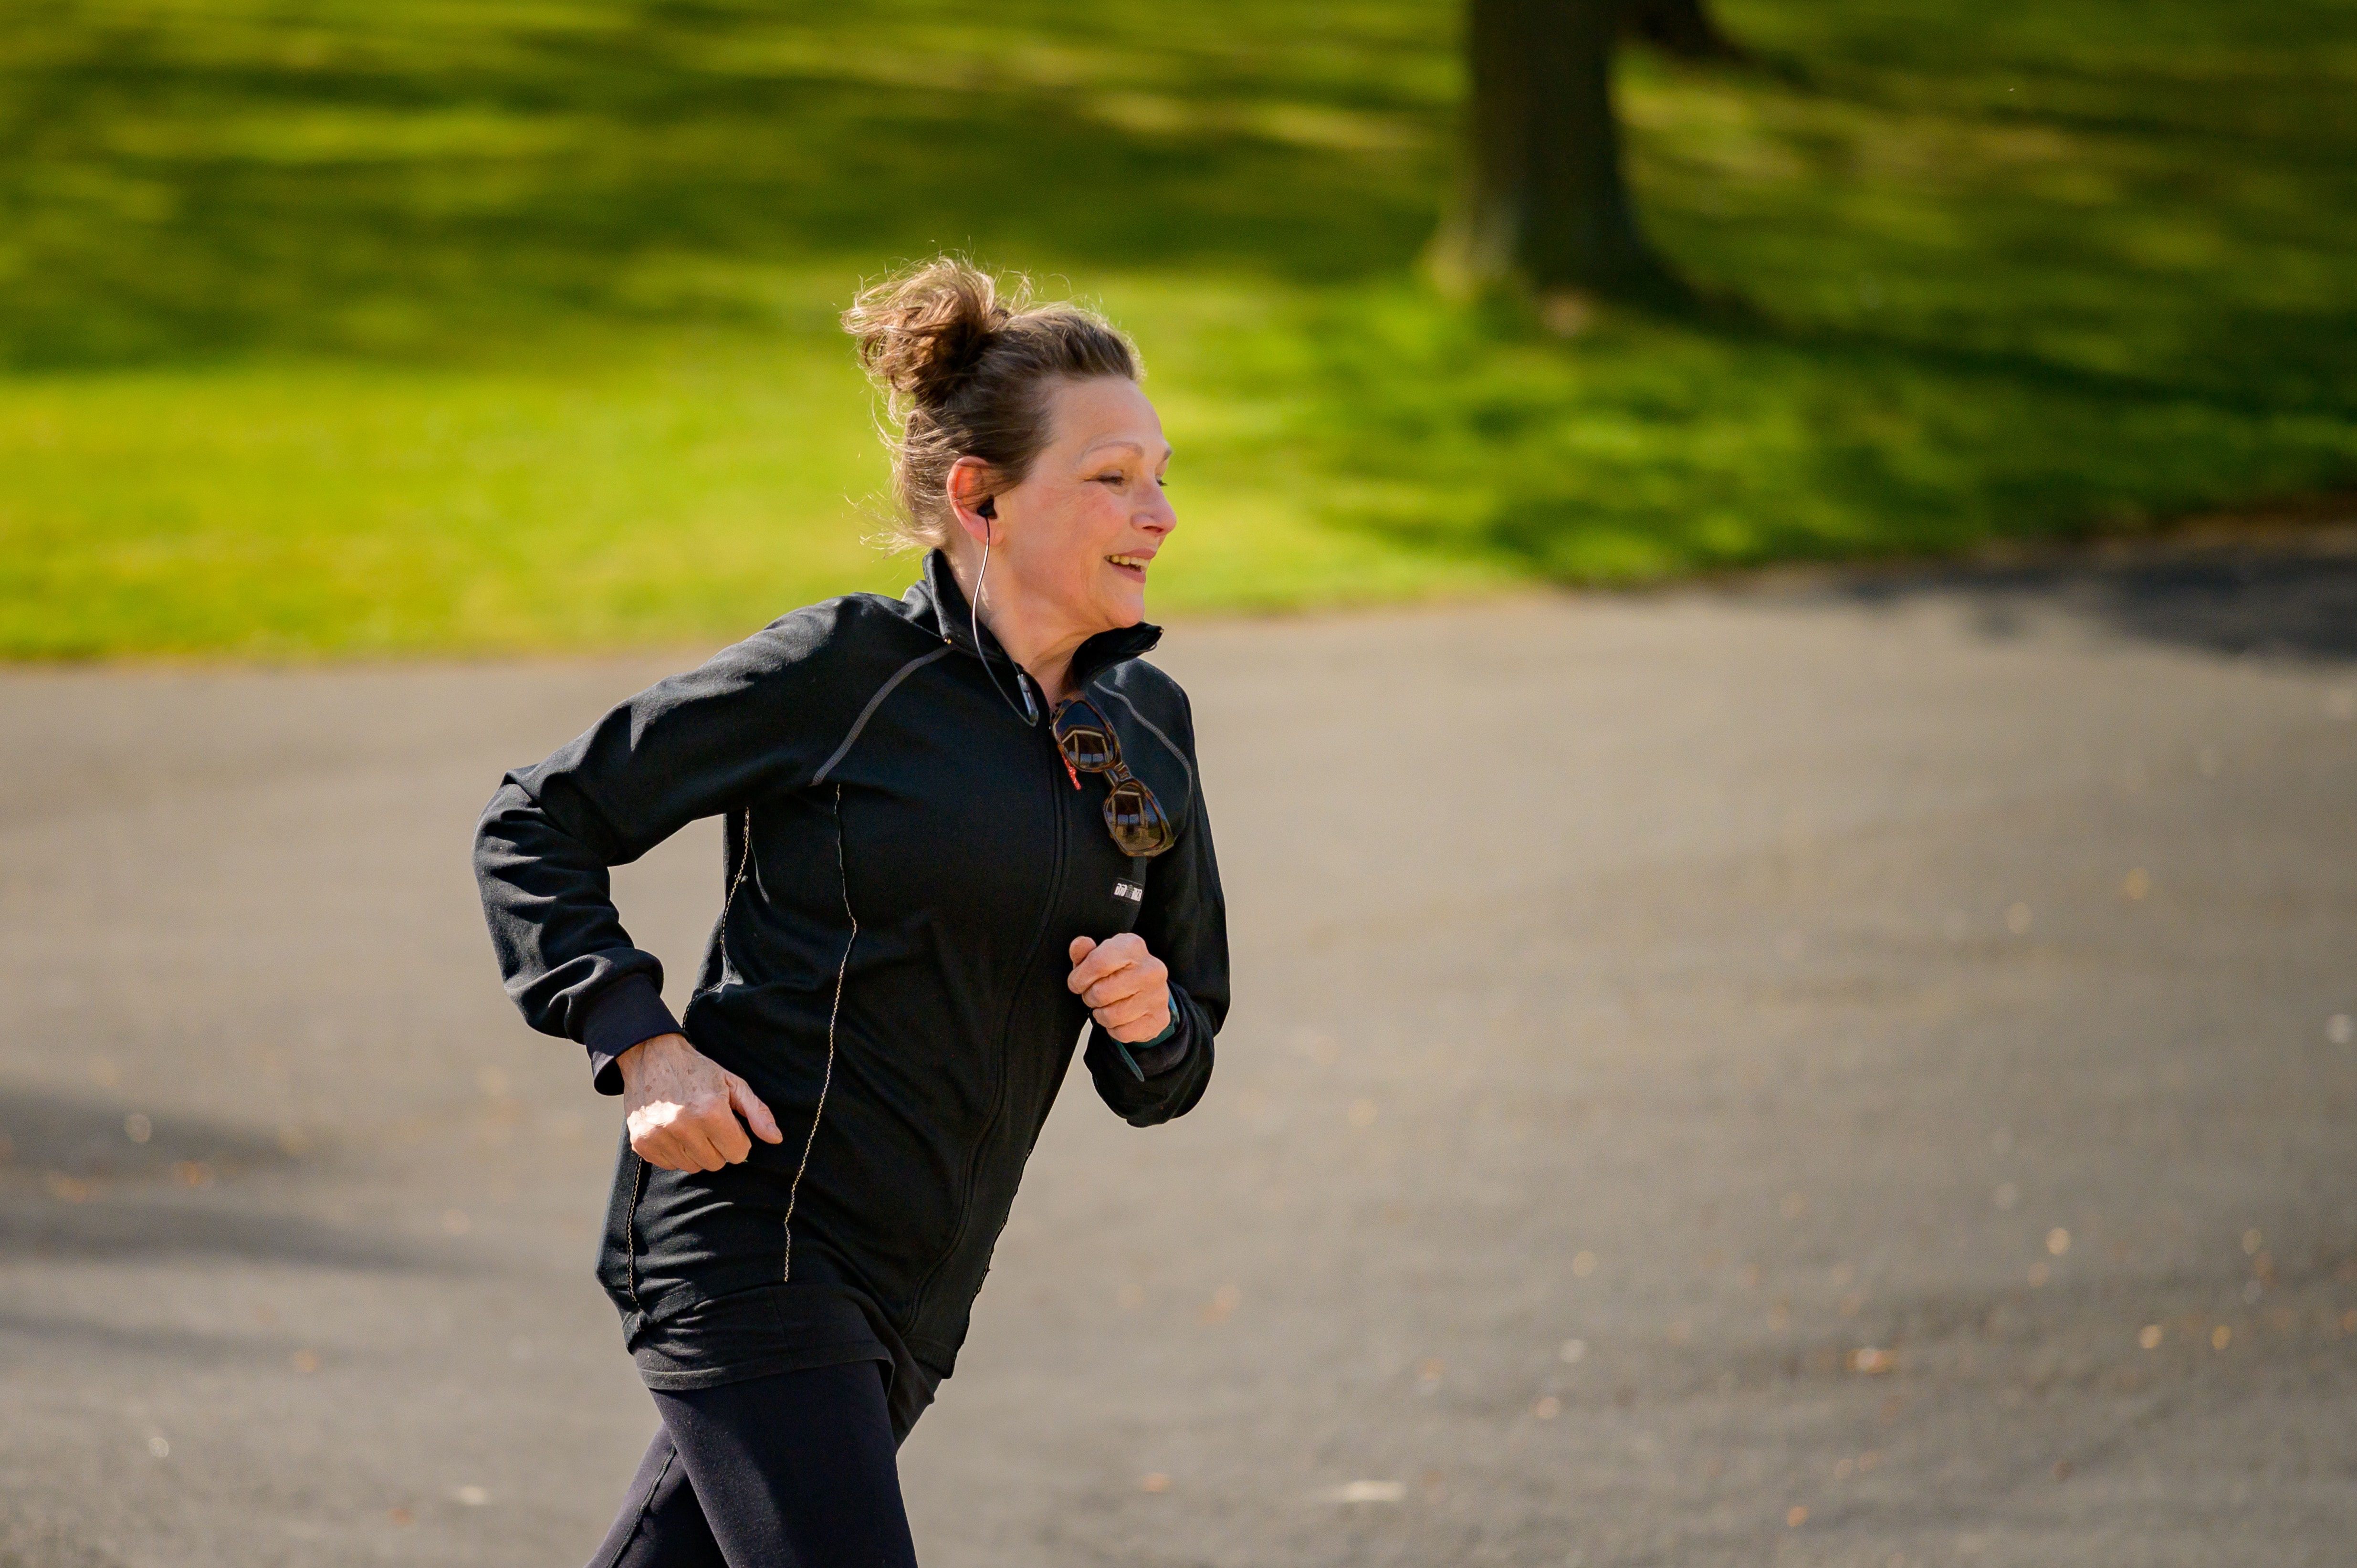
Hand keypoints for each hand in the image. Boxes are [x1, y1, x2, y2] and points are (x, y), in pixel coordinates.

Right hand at [616, 1033, 782, 1171]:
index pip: (738, 1153)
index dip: (737, 1139)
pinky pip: (669, 1165)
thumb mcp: (733, 1084)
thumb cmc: (698, 1071)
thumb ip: (757, 1112)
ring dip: (696, 1152)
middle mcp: (683, 1126)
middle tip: (709, 1125)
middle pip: (715, 1163)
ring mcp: (659, 1136)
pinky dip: (675, 1152)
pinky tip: (673, 1130)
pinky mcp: (641, 1143)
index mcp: (711, 1111)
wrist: (652, 1056)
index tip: (728, 1125)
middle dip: (718, 1147)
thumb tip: (776, 1138)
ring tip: (690, 1126)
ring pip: (692, 1167)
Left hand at [1067, 933, 1171, 1042]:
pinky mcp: (1159, 1018)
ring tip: (1106, 1006)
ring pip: (1111, 1016)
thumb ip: (1084, 951)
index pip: (1098, 962)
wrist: (1147, 991)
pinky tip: (1119, 1018)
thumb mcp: (1099, 956)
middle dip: (1089, 997)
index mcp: (1133, 946)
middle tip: (1094, 995)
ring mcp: (1158, 995)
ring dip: (1101, 1015)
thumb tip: (1080, 945)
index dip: (1079, 978)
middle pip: (1101, 992)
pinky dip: (1114, 1029)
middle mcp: (1151, 969)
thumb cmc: (1117, 971)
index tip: (1077, 983)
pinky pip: (1123, 1033)